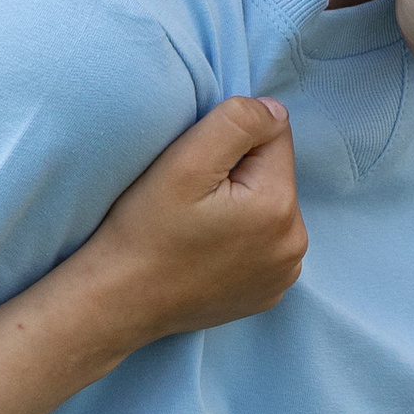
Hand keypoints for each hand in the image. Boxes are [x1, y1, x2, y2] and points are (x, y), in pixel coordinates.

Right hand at [85, 94, 306, 344]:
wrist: (119, 301)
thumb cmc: (145, 230)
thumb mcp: (185, 161)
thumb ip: (238, 121)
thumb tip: (273, 112)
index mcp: (279, 206)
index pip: (273, 136)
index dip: (230, 143)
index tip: (196, 172)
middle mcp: (294, 245)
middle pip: (274, 176)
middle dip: (239, 176)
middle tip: (192, 202)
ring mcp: (283, 275)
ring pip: (270, 210)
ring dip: (242, 208)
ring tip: (196, 228)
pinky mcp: (268, 293)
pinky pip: (264, 246)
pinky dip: (240, 242)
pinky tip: (205, 253)